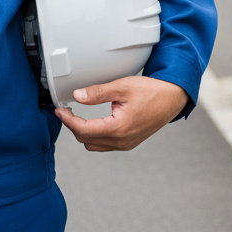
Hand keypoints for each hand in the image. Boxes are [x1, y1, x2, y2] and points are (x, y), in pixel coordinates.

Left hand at [54, 75, 188, 151]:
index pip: (84, 130)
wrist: (171, 98)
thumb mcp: (122, 86)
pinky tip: (93, 122)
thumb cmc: (151, 92)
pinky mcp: (129, 142)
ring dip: (83, 132)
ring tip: (76, 115)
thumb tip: (77, 96)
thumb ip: (98, 92)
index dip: (68, 120)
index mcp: (118, 128)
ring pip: (95, 145)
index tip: (59, 110)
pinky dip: (95, 135)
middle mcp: (122, 141)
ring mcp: (126, 144)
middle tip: (65, 111)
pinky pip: (105, 144)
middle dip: (73, 126)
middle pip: (86, 140)